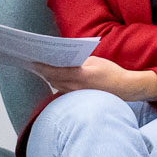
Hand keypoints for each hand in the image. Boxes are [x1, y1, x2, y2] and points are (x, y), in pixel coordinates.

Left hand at [33, 56, 156, 102]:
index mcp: (80, 75)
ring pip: (56, 85)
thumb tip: (64, 60)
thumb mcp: (95, 61)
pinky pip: (62, 89)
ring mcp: (77, 93)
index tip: (32, 60)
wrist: (125, 88)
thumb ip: (78, 61)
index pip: (55, 71)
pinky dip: (56, 82)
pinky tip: (53, 76)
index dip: (42, 66)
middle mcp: (76, 87)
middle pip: (52, 79)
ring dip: (48, 76)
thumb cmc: (111, 72)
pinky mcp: (78, 97)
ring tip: (40, 68)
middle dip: (42, 70)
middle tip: (33, 62)